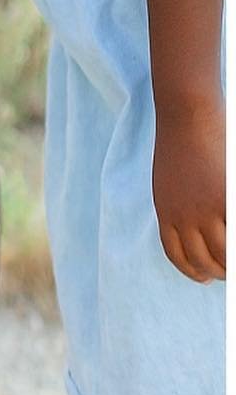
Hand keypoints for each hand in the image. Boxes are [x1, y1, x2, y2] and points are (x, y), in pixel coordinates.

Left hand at [153, 103, 225, 281]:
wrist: (186, 117)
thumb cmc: (179, 144)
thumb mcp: (167, 182)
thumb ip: (177, 207)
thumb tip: (191, 228)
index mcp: (166, 213)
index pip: (178, 256)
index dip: (192, 271)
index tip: (204, 277)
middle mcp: (184, 217)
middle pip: (203, 260)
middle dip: (218, 271)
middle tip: (229, 273)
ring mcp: (207, 210)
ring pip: (224, 254)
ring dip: (232, 265)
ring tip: (235, 266)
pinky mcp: (226, 201)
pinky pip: (235, 234)